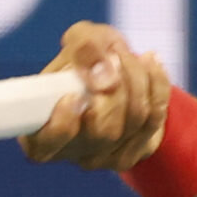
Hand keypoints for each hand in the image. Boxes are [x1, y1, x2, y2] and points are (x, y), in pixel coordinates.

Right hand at [19, 21, 172, 168]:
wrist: (116, 68)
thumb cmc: (87, 57)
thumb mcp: (81, 40)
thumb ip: (85, 49)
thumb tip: (103, 76)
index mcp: (40, 130)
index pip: (46, 144)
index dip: (61, 125)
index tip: (73, 95)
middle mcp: (70, 150)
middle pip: (102, 131)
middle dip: (116, 88)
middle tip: (114, 56)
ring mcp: (103, 156)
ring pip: (133, 122)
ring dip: (137, 80)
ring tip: (128, 54)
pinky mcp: (134, 151)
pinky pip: (154, 119)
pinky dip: (156, 86)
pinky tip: (150, 63)